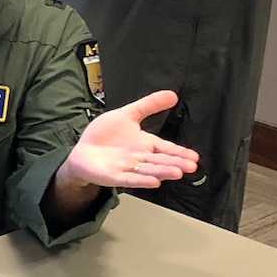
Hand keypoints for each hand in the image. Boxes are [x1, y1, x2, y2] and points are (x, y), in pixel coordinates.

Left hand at [60, 89, 200, 189]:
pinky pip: (129, 179)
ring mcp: (127, 168)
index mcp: (144, 144)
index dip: (179, 152)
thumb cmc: (104, 135)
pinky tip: (153, 182)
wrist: (82, 151)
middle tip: (191, 166)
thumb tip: (172, 94)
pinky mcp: (114, 176)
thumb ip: (149, 105)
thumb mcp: (127, 115)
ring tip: (177, 172)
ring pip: (148, 170)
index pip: (165, 148)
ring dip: (162, 172)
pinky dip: (141, 181)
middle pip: (160, 161)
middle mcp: (139, 157)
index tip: (194, 157)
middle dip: (176, 163)